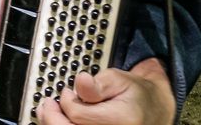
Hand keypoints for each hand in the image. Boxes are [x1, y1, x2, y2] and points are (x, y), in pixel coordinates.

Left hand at [37, 58, 174, 124]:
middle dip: (52, 117)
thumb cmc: (135, 95)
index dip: (66, 100)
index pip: (78, 114)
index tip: (66, 91)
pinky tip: (58, 121)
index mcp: (121, 120)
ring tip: (48, 112)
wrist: (153, 110)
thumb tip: (81, 82)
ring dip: (53, 123)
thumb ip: (98, 84)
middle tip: (47, 105)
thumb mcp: (119, 80)